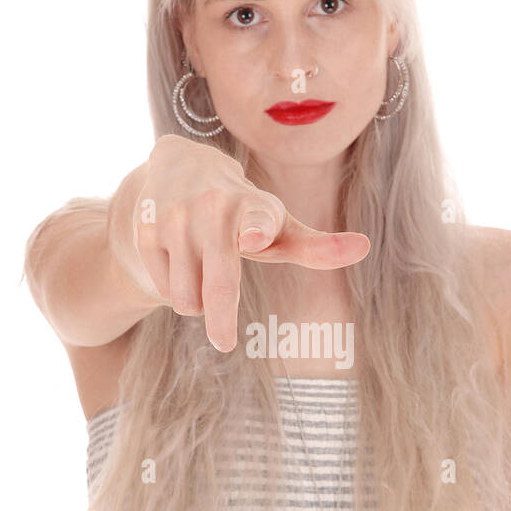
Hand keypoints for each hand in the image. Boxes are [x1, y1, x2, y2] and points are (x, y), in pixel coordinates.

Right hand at [133, 134, 370, 351]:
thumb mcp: (278, 227)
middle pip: (219, 284)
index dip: (258, 229)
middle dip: (221, 320)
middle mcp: (213, 208)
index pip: (258, 220)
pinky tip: (177, 261)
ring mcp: (175, 219)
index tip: (255, 235)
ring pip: (188, 299)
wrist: (179, 167)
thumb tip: (364, 247)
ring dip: (198, 302)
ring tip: (203, 271)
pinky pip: (164, 290)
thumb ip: (316, 246)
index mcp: (254, 208)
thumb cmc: (244, 212)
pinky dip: (174, 289)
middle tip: (224, 343)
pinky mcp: (146, 230)